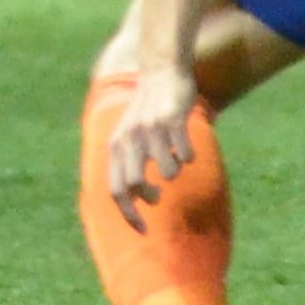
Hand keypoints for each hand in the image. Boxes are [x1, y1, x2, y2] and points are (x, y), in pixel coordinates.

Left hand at [107, 64, 202, 230]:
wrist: (161, 73)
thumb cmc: (147, 114)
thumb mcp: (129, 137)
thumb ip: (128, 165)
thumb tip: (137, 200)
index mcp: (116, 145)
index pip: (116, 189)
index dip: (128, 214)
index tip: (142, 231)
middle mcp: (130, 138)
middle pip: (135, 184)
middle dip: (149, 196)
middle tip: (159, 196)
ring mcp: (151, 129)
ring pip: (169, 172)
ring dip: (174, 170)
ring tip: (173, 156)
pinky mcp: (173, 120)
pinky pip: (186, 154)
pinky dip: (188, 155)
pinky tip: (184, 144)